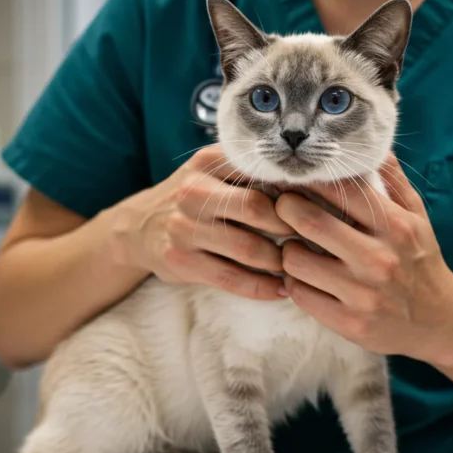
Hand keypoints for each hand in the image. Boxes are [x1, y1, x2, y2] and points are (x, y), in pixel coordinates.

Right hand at [111, 144, 293, 299]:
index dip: (292, 190)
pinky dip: (263, 288)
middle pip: (256, 208)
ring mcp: (184, 228)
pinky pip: (233, 279)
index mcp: (208, 162)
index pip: (261, 171)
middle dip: (288, 227)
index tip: (313, 204)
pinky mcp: (181, 261)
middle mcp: (193, 191)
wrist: (140, 227)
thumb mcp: (213, 172)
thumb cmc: (194, 199)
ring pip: (249, 248)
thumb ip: (251, 173)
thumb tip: (310, 184)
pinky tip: (280, 289)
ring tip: (293, 264)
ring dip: (279, 261)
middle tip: (305, 237)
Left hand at [275, 154, 452, 358]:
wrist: (441, 321)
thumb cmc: (422, 261)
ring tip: (293, 245)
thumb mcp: (417, 217)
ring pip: (295, 260)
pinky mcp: (349, 323)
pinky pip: (300, 294)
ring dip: (286, 250)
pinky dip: (294, 283)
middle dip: (286, 208)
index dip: (311, 178)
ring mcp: (362, 294)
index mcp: (395, 226)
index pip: (342, 189)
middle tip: (281, 206)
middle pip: (308, 221)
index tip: (296, 176)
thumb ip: (393, 181)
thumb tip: (372, 144)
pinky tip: (304, 277)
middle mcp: (378, 259)